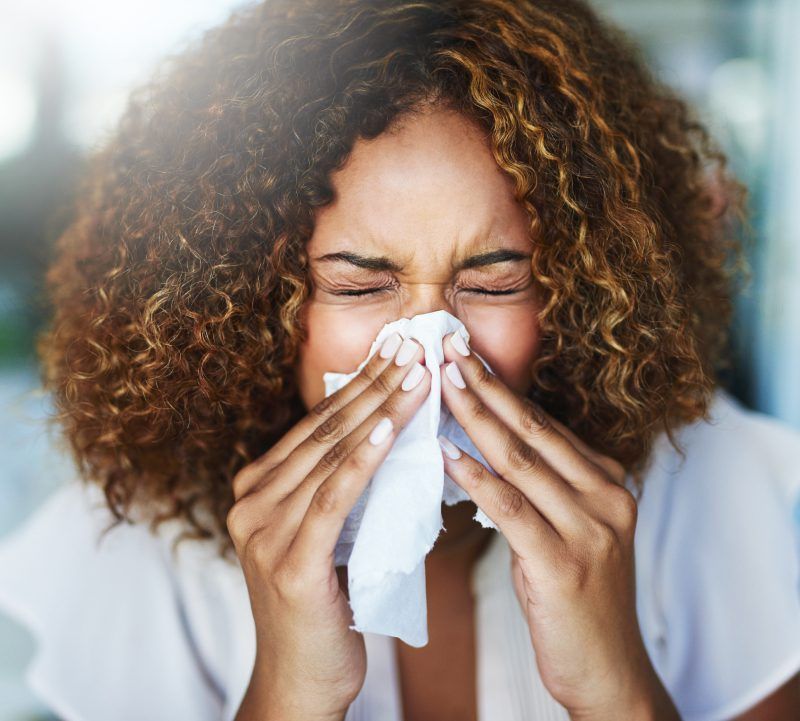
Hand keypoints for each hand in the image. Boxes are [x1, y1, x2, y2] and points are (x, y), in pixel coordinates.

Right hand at [227, 332, 430, 720]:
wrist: (303, 679)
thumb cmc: (323, 602)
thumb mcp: (326, 532)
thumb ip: (337, 484)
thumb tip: (385, 430)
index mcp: (257, 489)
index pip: (317, 424)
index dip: (359, 382)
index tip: (397, 350)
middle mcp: (251, 502)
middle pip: (324, 430)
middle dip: (374, 383)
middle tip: (413, 345)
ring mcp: (264, 531)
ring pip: (332, 455)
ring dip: (380, 409)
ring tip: (416, 374)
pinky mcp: (289, 562)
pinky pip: (333, 498)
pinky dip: (364, 460)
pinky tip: (392, 429)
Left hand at [437, 331, 675, 719]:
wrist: (607, 670)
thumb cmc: (576, 597)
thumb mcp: (566, 530)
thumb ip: (540, 487)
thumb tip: (488, 442)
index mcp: (607, 483)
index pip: (547, 424)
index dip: (504, 388)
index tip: (467, 356)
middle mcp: (606, 497)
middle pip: (534, 430)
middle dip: (488, 386)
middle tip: (450, 348)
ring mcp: (590, 529)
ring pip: (521, 460)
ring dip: (476, 416)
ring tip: (442, 383)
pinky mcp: (563, 563)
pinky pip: (511, 508)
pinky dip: (475, 476)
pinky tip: (445, 451)